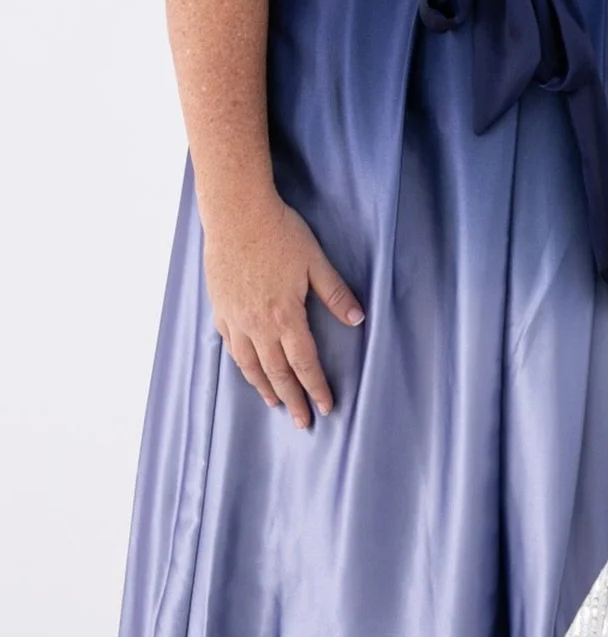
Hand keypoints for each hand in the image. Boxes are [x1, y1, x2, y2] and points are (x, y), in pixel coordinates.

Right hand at [203, 197, 364, 427]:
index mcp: (286, 316)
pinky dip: (241, 364)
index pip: (304, 363)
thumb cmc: (280, 233)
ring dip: (264, 387)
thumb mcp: (315, 261)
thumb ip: (335, 293)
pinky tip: (246, 368)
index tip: (325, 407)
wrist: (236, 214)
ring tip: (275, 404)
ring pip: (250, 365)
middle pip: (277, 372)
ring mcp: (235, 319)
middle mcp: (258, 325)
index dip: (316, 387)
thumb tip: (358, 319)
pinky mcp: (220, 308)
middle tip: (302, 422)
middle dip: (292, 399)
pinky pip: (230, 346)